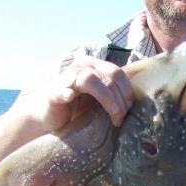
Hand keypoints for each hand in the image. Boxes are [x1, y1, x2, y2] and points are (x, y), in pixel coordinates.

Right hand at [16, 56, 133, 132]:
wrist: (47, 119)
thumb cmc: (76, 110)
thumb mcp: (99, 101)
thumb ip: (114, 96)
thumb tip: (138, 105)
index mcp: (94, 66)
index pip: (118, 73)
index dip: (128, 91)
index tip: (130, 110)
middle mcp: (81, 67)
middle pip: (109, 75)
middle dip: (121, 98)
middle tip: (122, 118)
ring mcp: (66, 78)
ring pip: (90, 79)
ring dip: (107, 99)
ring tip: (114, 116)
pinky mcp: (52, 93)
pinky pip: (60, 90)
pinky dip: (65, 93)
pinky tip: (69, 98)